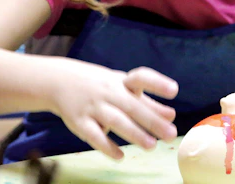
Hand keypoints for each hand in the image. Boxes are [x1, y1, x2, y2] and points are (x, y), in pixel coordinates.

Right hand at [47, 59, 177, 159]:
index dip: (157, 83)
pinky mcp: (79, 121)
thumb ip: (148, 102)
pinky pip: (93, 135)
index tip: (174, 91)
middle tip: (171, 134)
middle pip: (132, 106)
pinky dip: (106, 146)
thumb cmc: (102, 86)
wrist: (61, 81)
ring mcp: (93, 107)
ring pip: (115, 120)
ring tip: (152, 146)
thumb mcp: (124, 88)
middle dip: (152, 121)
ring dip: (133, 133)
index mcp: (122, 82)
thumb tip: (171, 116)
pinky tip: (120, 157)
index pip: (141, 78)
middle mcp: (109, 92)